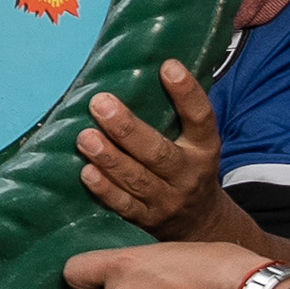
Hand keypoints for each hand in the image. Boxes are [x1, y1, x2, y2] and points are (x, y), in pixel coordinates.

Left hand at [77, 61, 225, 240]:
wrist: (201, 223)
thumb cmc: (189, 167)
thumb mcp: (197, 142)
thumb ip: (178, 113)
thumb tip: (150, 64)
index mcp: (204, 148)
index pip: (201, 117)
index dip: (187, 92)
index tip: (167, 66)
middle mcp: (188, 174)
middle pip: (159, 153)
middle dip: (127, 129)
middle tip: (101, 104)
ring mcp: (167, 200)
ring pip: (137, 179)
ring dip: (109, 158)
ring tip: (85, 137)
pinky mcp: (146, 220)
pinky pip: (124, 206)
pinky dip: (105, 190)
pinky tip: (87, 172)